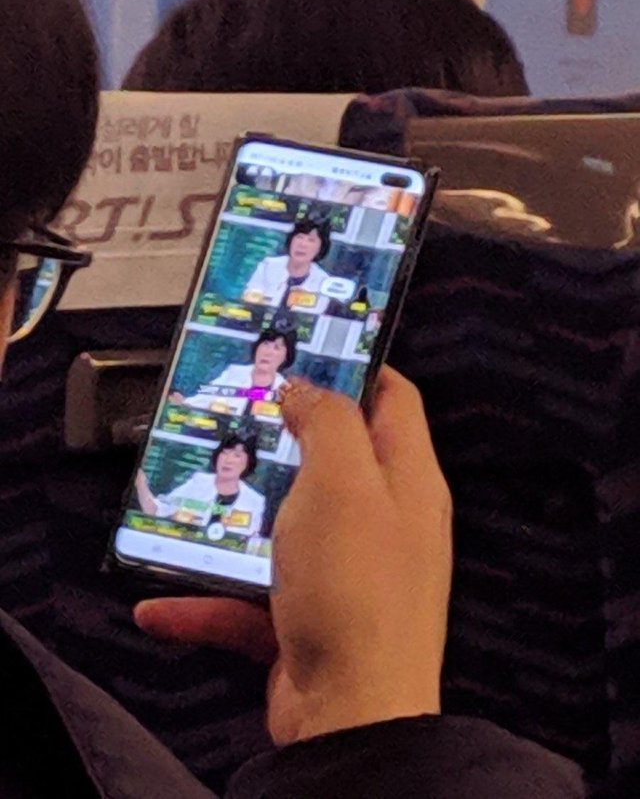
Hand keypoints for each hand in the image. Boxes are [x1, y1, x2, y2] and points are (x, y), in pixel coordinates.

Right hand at [135, 367, 451, 745]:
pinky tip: (162, 604)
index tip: (308, 351)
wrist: (350, 716)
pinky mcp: (307, 619)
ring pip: (284, 527)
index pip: (392, 399)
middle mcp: (381, 523)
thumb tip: (308, 389)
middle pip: (333, 460)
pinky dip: (209, 600)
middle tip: (238, 414)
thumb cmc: (356, 591)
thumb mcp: (341, 482)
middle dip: (283, 439)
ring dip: (236, 520)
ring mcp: (344, 572)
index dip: (354, 367)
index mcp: (405, 481)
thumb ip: (328, 422)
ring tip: (194, 497)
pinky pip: (251, 598)